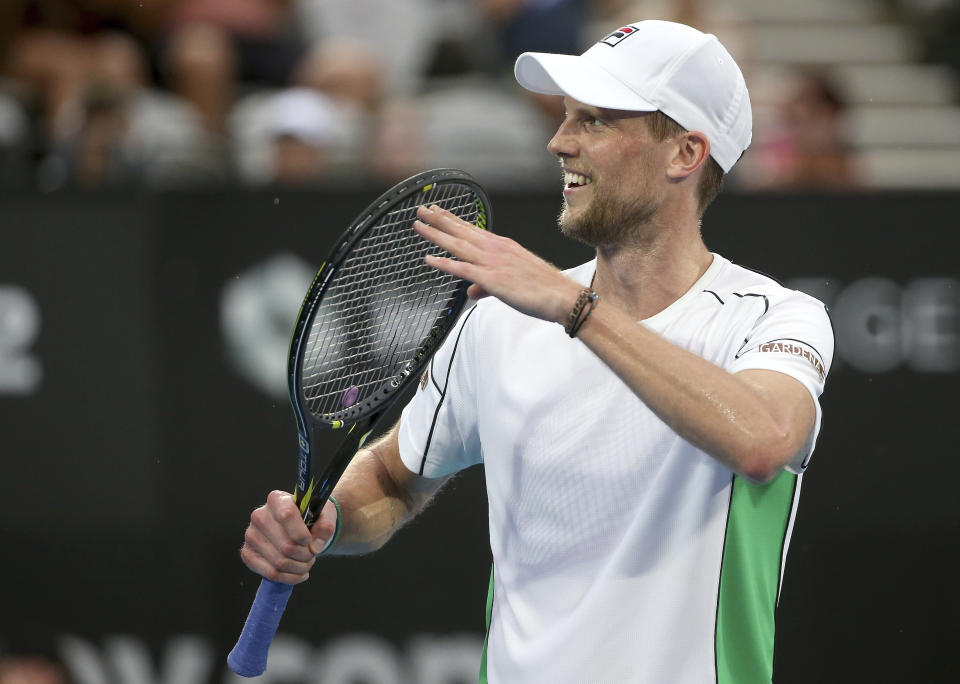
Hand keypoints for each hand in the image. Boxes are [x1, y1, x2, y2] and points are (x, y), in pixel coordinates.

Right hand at [240, 490, 337, 583]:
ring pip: (280, 562)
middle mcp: (259, 515)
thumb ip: (325, 526)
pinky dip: (289, 578)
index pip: (287, 516)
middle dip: (306, 555)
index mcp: (277, 499)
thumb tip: (315, 547)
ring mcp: (251, 535)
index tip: (310, 541)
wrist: (297, 526)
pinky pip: (271, 573)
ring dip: (300, 568)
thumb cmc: (310, 517)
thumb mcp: (324, 515)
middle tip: (312, 554)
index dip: (301, 533)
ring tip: (307, 563)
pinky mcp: (248, 554)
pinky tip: (299, 573)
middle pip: (286, 546)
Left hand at [413, 205, 582, 324]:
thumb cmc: (544, 288)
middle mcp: (496, 249)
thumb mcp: (512, 282)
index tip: (439, 211)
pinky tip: (429, 258)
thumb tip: (470, 291)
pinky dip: (444, 263)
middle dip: (439, 219)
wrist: (562, 296)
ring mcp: (493, 262)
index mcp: (503, 245)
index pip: (473, 229)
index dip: (454, 220)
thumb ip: (485, 286)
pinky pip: (463, 269)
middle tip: (422, 208)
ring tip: (419, 224)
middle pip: (462, 231)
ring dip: (436, 234)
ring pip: (458, 245)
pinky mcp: (492, 278)